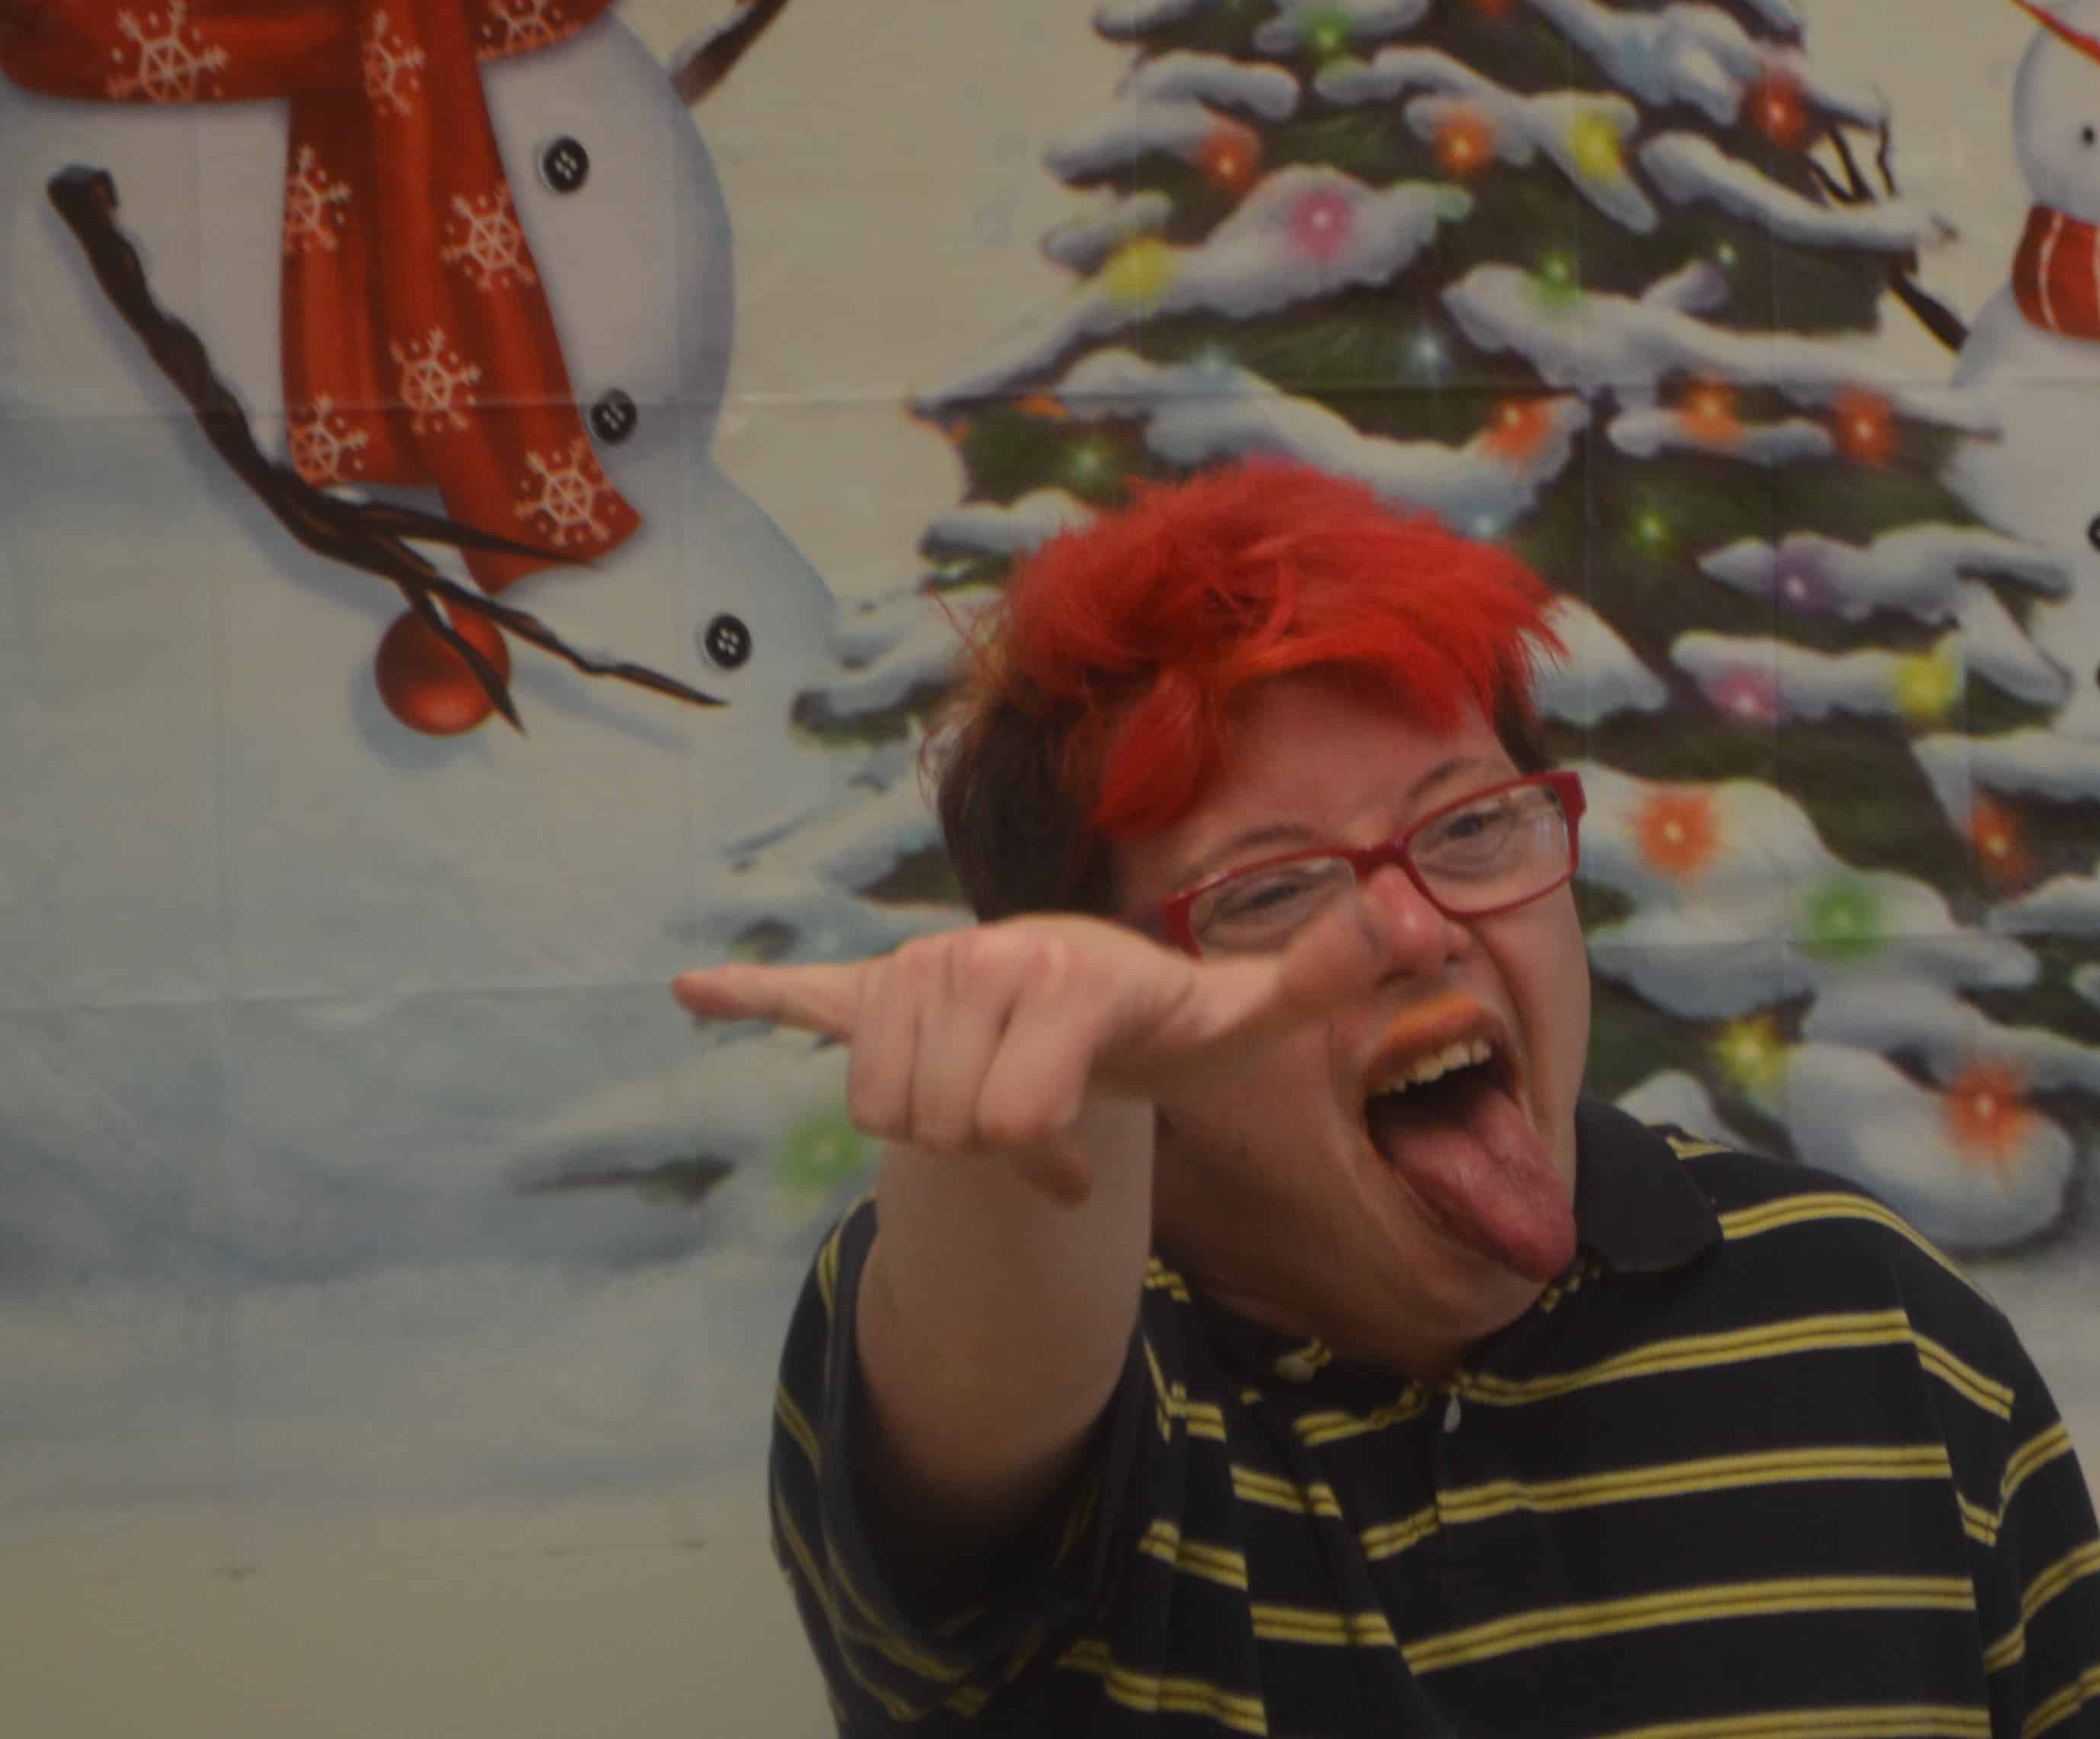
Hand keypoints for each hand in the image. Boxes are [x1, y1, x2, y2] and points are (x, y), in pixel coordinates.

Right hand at [673, 902, 1397, 1202]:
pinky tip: (690, 988)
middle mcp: (976, 956)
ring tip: (994, 1102)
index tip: (1086, 1176)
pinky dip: (748, 995)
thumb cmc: (1174, 1019)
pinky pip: (800, 994)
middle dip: (990, 1153)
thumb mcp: (1248, 1017)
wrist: (1104, 992)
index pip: (1015, 1116)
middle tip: (1042, 1135)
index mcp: (1056, 971)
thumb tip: (1409, 923)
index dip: (1050, 1167)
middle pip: (938, 1122)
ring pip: (877, 1105)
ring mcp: (921, 972)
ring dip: (932, 1131)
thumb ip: (1322, 977)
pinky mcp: (875, 989)